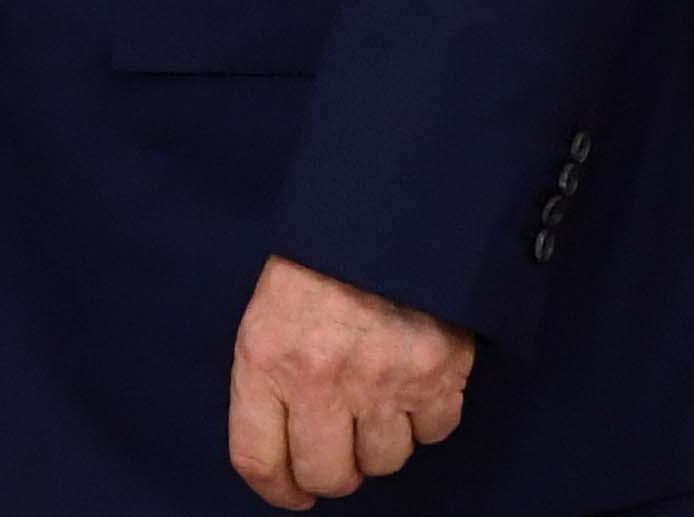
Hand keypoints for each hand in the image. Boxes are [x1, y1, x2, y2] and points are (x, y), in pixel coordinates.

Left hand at [226, 256, 471, 504]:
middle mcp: (320, 380)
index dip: (276, 488)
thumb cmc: (322, 257)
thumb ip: (271, 378)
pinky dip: (427, 417)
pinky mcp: (436, 375)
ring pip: (384, 461)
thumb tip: (285, 448)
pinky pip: (433, 433)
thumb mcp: (270, 310)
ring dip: (382, 441)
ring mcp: (381, 381)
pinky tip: (415, 381)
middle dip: (333, 472)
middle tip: (341, 450)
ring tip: (379, 399)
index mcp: (265, 358)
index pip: (257, 458)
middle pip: (327, 475)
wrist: (389, 206)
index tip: (292, 492)